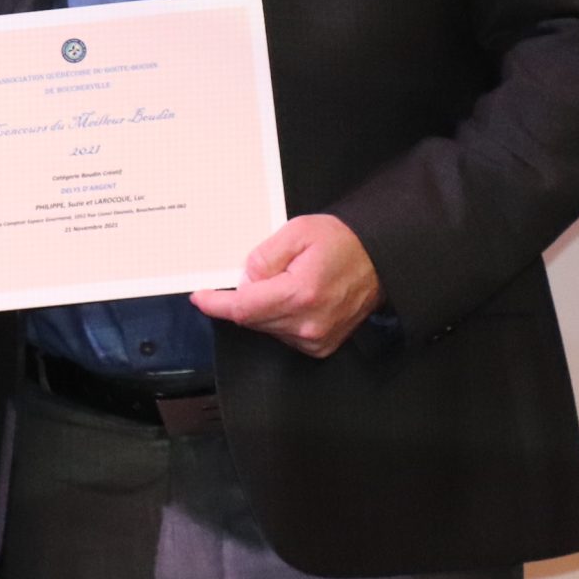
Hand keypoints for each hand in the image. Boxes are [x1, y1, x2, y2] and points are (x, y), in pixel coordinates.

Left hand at [188, 213, 381, 357]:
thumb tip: (244, 281)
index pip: (244, 308)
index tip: (200, 298)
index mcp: (301, 294)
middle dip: (244, 299)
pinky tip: (291, 298)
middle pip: (252, 319)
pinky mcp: (321, 346)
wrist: (379, 260)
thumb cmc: (340, 242)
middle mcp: (308, 324)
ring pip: (266, 328)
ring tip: (284, 282)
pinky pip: (283, 334)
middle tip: (257, 274)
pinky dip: (277, 318)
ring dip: (262, 308)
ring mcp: (316, 339)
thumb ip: (263, 257)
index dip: (217, 304)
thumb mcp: (296, 232)